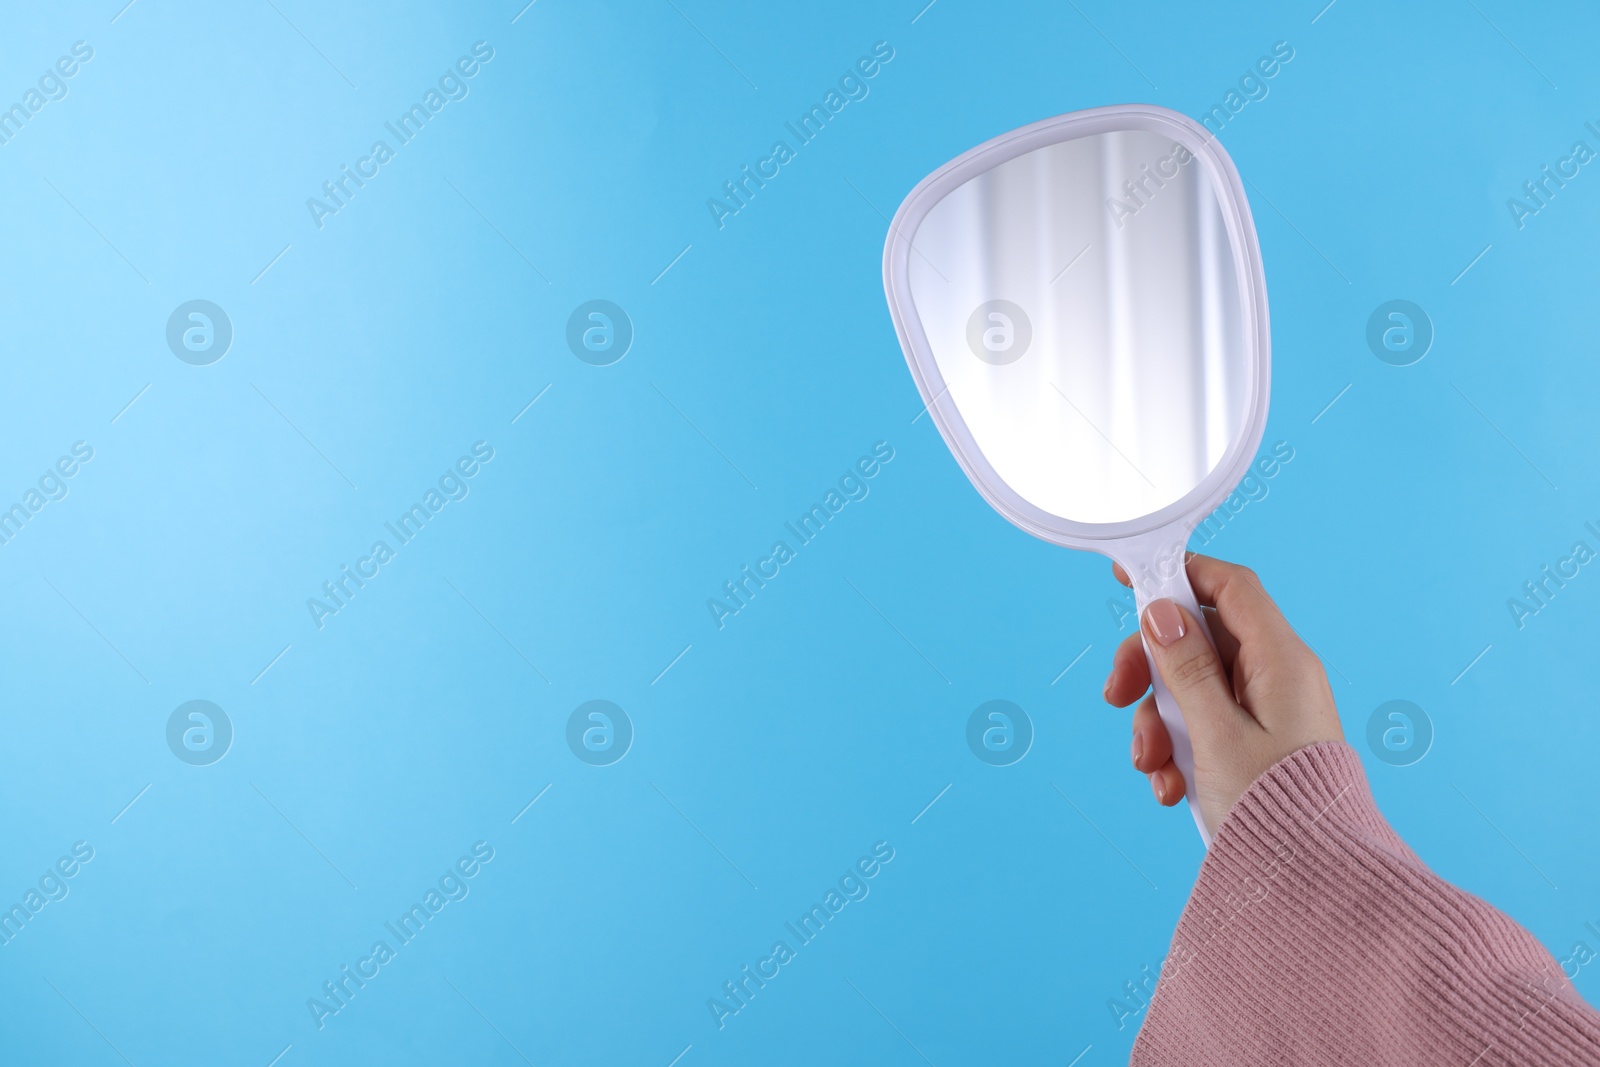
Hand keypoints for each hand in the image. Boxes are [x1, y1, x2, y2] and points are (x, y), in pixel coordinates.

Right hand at [1102, 553, 1344, 833]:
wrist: (1314, 883)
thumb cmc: (1277, 811)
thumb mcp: (1215, 734)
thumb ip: (1186, 668)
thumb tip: (1163, 612)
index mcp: (1281, 661)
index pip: (1229, 588)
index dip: (1178, 572)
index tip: (1129, 577)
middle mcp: (1278, 678)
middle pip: (1199, 641)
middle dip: (1151, 669)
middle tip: (1117, 695)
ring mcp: (1268, 712)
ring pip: (1194, 688)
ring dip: (1159, 722)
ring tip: (1152, 766)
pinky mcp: (1256, 745)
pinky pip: (1204, 726)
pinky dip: (1178, 751)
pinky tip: (1172, 788)